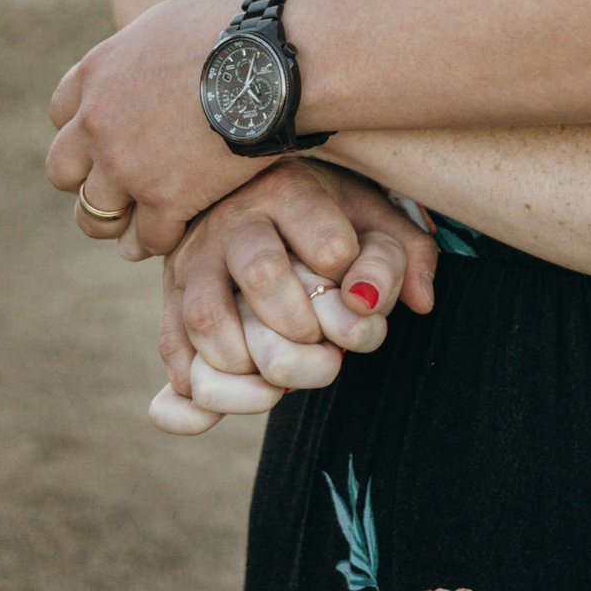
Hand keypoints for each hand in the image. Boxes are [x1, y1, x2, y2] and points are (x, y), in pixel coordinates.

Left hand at [47, 0, 263, 253]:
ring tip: (142, 224)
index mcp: (96, 73)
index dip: (85, 131)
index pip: (61, 114)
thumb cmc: (234, 28)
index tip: (108, 140)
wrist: (272, 60)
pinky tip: (181, 229)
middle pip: (63, 170)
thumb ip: (139, 52)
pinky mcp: (164, 199)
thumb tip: (144, 63)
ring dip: (118, 220)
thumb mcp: (167, 21)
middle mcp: (98, 122)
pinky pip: (149, 237)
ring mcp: (126, 165)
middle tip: (119, 187)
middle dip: (88, 179)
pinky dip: (164, 237)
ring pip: (95, 215)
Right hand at [152, 162, 437, 433]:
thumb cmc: (325, 216)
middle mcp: (233, 221)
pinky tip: (232, 400)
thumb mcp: (371, 218)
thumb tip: (420, 303)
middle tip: (323, 345)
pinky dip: (196, 390)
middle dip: (304, 324)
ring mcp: (193, 262)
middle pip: (262, 273)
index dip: (347, 271)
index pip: (322, 235)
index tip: (354, 291)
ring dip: (251, 361)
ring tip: (280, 383)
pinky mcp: (170, 300)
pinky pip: (171, 349)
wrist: (252, 201)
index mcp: (287, 190)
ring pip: (206, 315)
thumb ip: (403, 255)